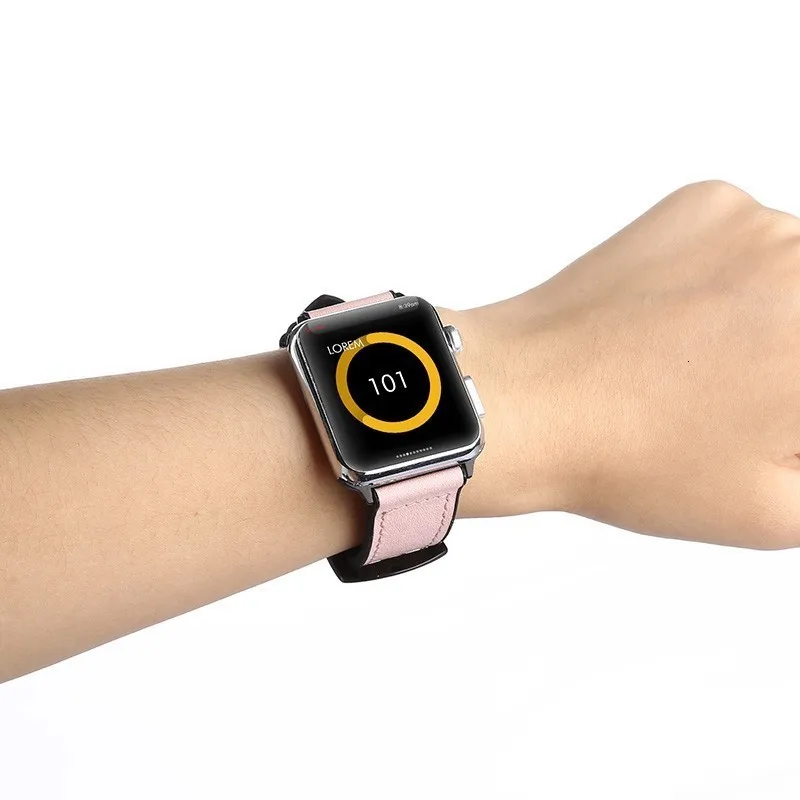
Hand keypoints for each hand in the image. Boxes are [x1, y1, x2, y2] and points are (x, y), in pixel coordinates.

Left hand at [453, 181, 799, 548]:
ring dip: (769, 315)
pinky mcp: (705, 202)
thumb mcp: (771, 511)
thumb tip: (799, 439)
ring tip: (691, 365)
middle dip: (790, 363)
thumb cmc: (630, 456)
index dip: (788, 409)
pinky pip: (742, 244)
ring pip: (791, 276)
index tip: (766, 419)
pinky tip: (670, 323)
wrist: (525, 399)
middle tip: (736, 398)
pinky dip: (724, 278)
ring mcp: (753, 222)